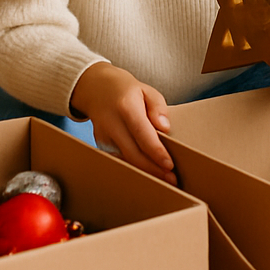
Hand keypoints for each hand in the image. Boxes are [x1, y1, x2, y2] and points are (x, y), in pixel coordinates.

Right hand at [69, 63, 175, 184]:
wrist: (97, 89)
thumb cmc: (127, 91)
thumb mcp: (147, 91)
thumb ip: (158, 107)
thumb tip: (164, 128)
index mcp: (126, 106)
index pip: (142, 133)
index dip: (156, 152)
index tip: (169, 165)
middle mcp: (111, 123)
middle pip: (133, 153)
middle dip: (153, 169)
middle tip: (172, 179)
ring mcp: (103, 136)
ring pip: (125, 160)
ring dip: (145, 172)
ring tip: (164, 179)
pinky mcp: (101, 145)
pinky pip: (120, 159)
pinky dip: (134, 168)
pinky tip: (148, 173)